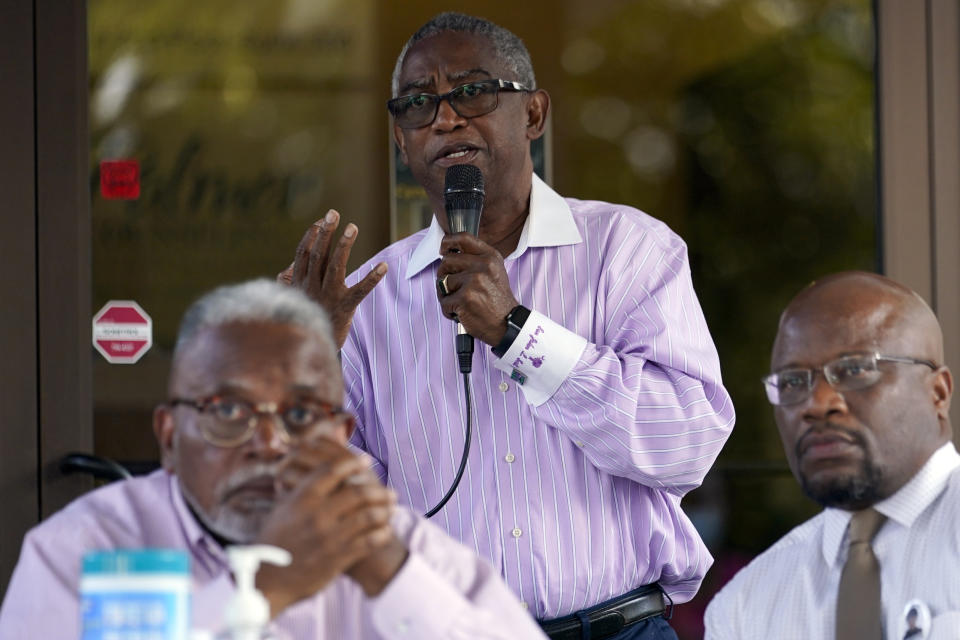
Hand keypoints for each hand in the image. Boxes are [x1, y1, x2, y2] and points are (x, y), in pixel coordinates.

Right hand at [254, 437, 400, 613]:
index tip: (366, 460)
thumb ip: (301, 487)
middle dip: (379, 489)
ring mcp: (329, 537)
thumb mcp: (282, 508)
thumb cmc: (275, 539)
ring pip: (368, 516)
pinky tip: (385, 530)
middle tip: (390, 490)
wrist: (268, 579)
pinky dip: (382, 533)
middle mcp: (317, 514)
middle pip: (358, 491)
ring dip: (385, 509)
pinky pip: (369, 541)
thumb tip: (316, 463)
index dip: (353, 462)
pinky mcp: (338, 557)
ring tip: (392, 508)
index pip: (333, 470)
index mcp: (302, 498)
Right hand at [278, 210, 386, 347]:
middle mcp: (312, 287)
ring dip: (343, 246)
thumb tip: (287, 268)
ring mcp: (329, 297)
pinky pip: (360, 291)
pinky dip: (372, 278)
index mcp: (300, 283)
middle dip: (325, 232)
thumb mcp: (295, 301)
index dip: (312, 235)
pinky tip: (383, 266)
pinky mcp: (345, 307)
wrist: (314, 349)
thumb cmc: (308, 320)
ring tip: (353, 227)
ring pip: (335, 267)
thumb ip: (292, 283)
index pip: (303, 253)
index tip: (321, 221)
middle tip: (334, 213)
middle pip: (318, 255)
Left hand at [436, 233, 518, 344]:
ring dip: (446, 295)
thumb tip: (448, 252)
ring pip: (442, 282)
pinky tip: (462, 313)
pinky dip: (449, 311)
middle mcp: (483, 266)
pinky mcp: (465, 298)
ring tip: (460, 302)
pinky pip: (444, 301)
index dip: (448, 242)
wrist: (507, 324)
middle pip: (446, 261)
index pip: (463, 238)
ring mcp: (474, 281)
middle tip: (454, 287)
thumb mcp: (493, 272)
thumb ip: (475, 259)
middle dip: (445, 275)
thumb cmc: (497, 300)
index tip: (443, 249)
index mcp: (490, 257)